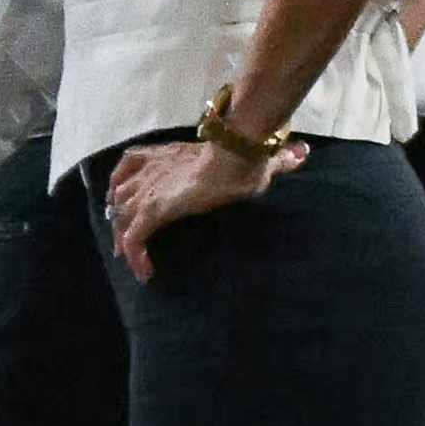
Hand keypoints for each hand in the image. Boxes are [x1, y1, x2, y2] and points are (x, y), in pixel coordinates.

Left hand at [96, 124, 292, 277]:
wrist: (234, 156)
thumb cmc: (244, 156)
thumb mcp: (256, 158)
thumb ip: (276, 159)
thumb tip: (303, 154)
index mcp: (165, 155)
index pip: (130, 164)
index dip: (124, 183)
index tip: (125, 198)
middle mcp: (149, 172)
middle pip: (120, 195)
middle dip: (121, 216)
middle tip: (125, 239)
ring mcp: (148, 191)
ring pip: (122, 219)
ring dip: (124, 240)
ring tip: (134, 262)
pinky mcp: (152, 210)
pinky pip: (133, 237)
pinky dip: (135, 255)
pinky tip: (143, 272)